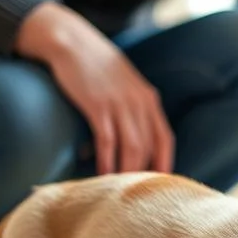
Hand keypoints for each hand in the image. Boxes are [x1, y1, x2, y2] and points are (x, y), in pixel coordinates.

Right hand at [14, 2, 173, 174]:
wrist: (71, 42)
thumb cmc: (96, 67)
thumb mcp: (124, 85)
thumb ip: (133, 109)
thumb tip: (132, 140)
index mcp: (148, 99)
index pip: (165, 138)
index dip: (165, 163)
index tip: (161, 185)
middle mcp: (139, 102)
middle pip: (148, 147)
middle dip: (142, 174)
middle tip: (134, 196)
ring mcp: (119, 103)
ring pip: (132, 147)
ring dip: (126, 172)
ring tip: (118, 191)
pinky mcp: (97, 105)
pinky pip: (107, 140)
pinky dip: (106, 160)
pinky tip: (102, 174)